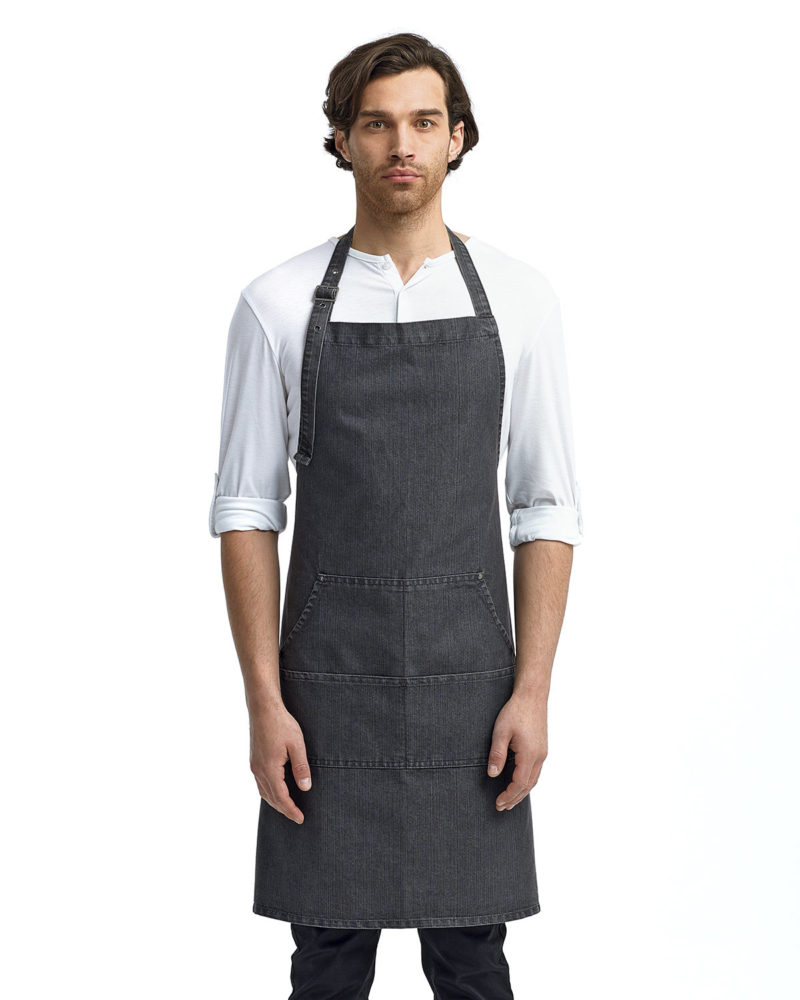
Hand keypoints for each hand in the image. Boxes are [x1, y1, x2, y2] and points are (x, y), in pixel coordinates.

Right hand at [249, 703, 312, 824]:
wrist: (263, 708)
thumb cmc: (281, 724)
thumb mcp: (297, 744)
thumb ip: (301, 767)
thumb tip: (306, 788)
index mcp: (269, 769)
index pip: (281, 797)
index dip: (291, 810)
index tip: (300, 819)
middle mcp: (259, 770)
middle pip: (271, 798)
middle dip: (283, 809)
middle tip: (296, 817)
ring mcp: (254, 765)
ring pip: (264, 792)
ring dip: (275, 802)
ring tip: (288, 808)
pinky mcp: (254, 760)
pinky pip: (260, 783)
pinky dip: (269, 792)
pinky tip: (276, 790)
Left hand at [486, 694, 547, 810]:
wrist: (532, 695)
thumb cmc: (515, 711)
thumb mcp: (500, 732)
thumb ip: (497, 755)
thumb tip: (492, 775)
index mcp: (529, 754)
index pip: (519, 783)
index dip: (509, 795)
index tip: (498, 803)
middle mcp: (539, 756)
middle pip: (528, 785)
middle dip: (515, 798)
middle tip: (502, 807)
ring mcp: (542, 752)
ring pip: (534, 779)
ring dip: (522, 791)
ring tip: (510, 800)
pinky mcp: (542, 747)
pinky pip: (536, 770)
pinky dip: (527, 781)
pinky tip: (519, 782)